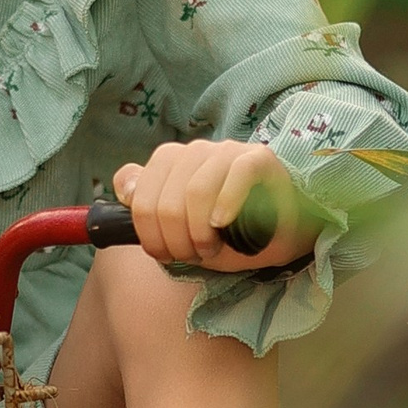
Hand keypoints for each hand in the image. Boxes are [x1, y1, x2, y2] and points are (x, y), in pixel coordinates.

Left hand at [113, 141, 314, 271]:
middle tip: (194, 256)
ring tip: (213, 248)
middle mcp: (196, 152)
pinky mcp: (259, 158)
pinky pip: (237, 174)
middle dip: (175, 241)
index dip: (147, 232)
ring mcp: (227, 151)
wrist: (283, 235)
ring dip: (200, 233)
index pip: (138, 193)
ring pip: (196, 191)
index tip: (165, 254)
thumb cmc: (231, 233)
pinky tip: (226, 224)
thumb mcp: (182, 229)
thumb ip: (147, 207)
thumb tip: (124, 187)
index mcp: (171, 163)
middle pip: (164, 200)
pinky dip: (227, 204)